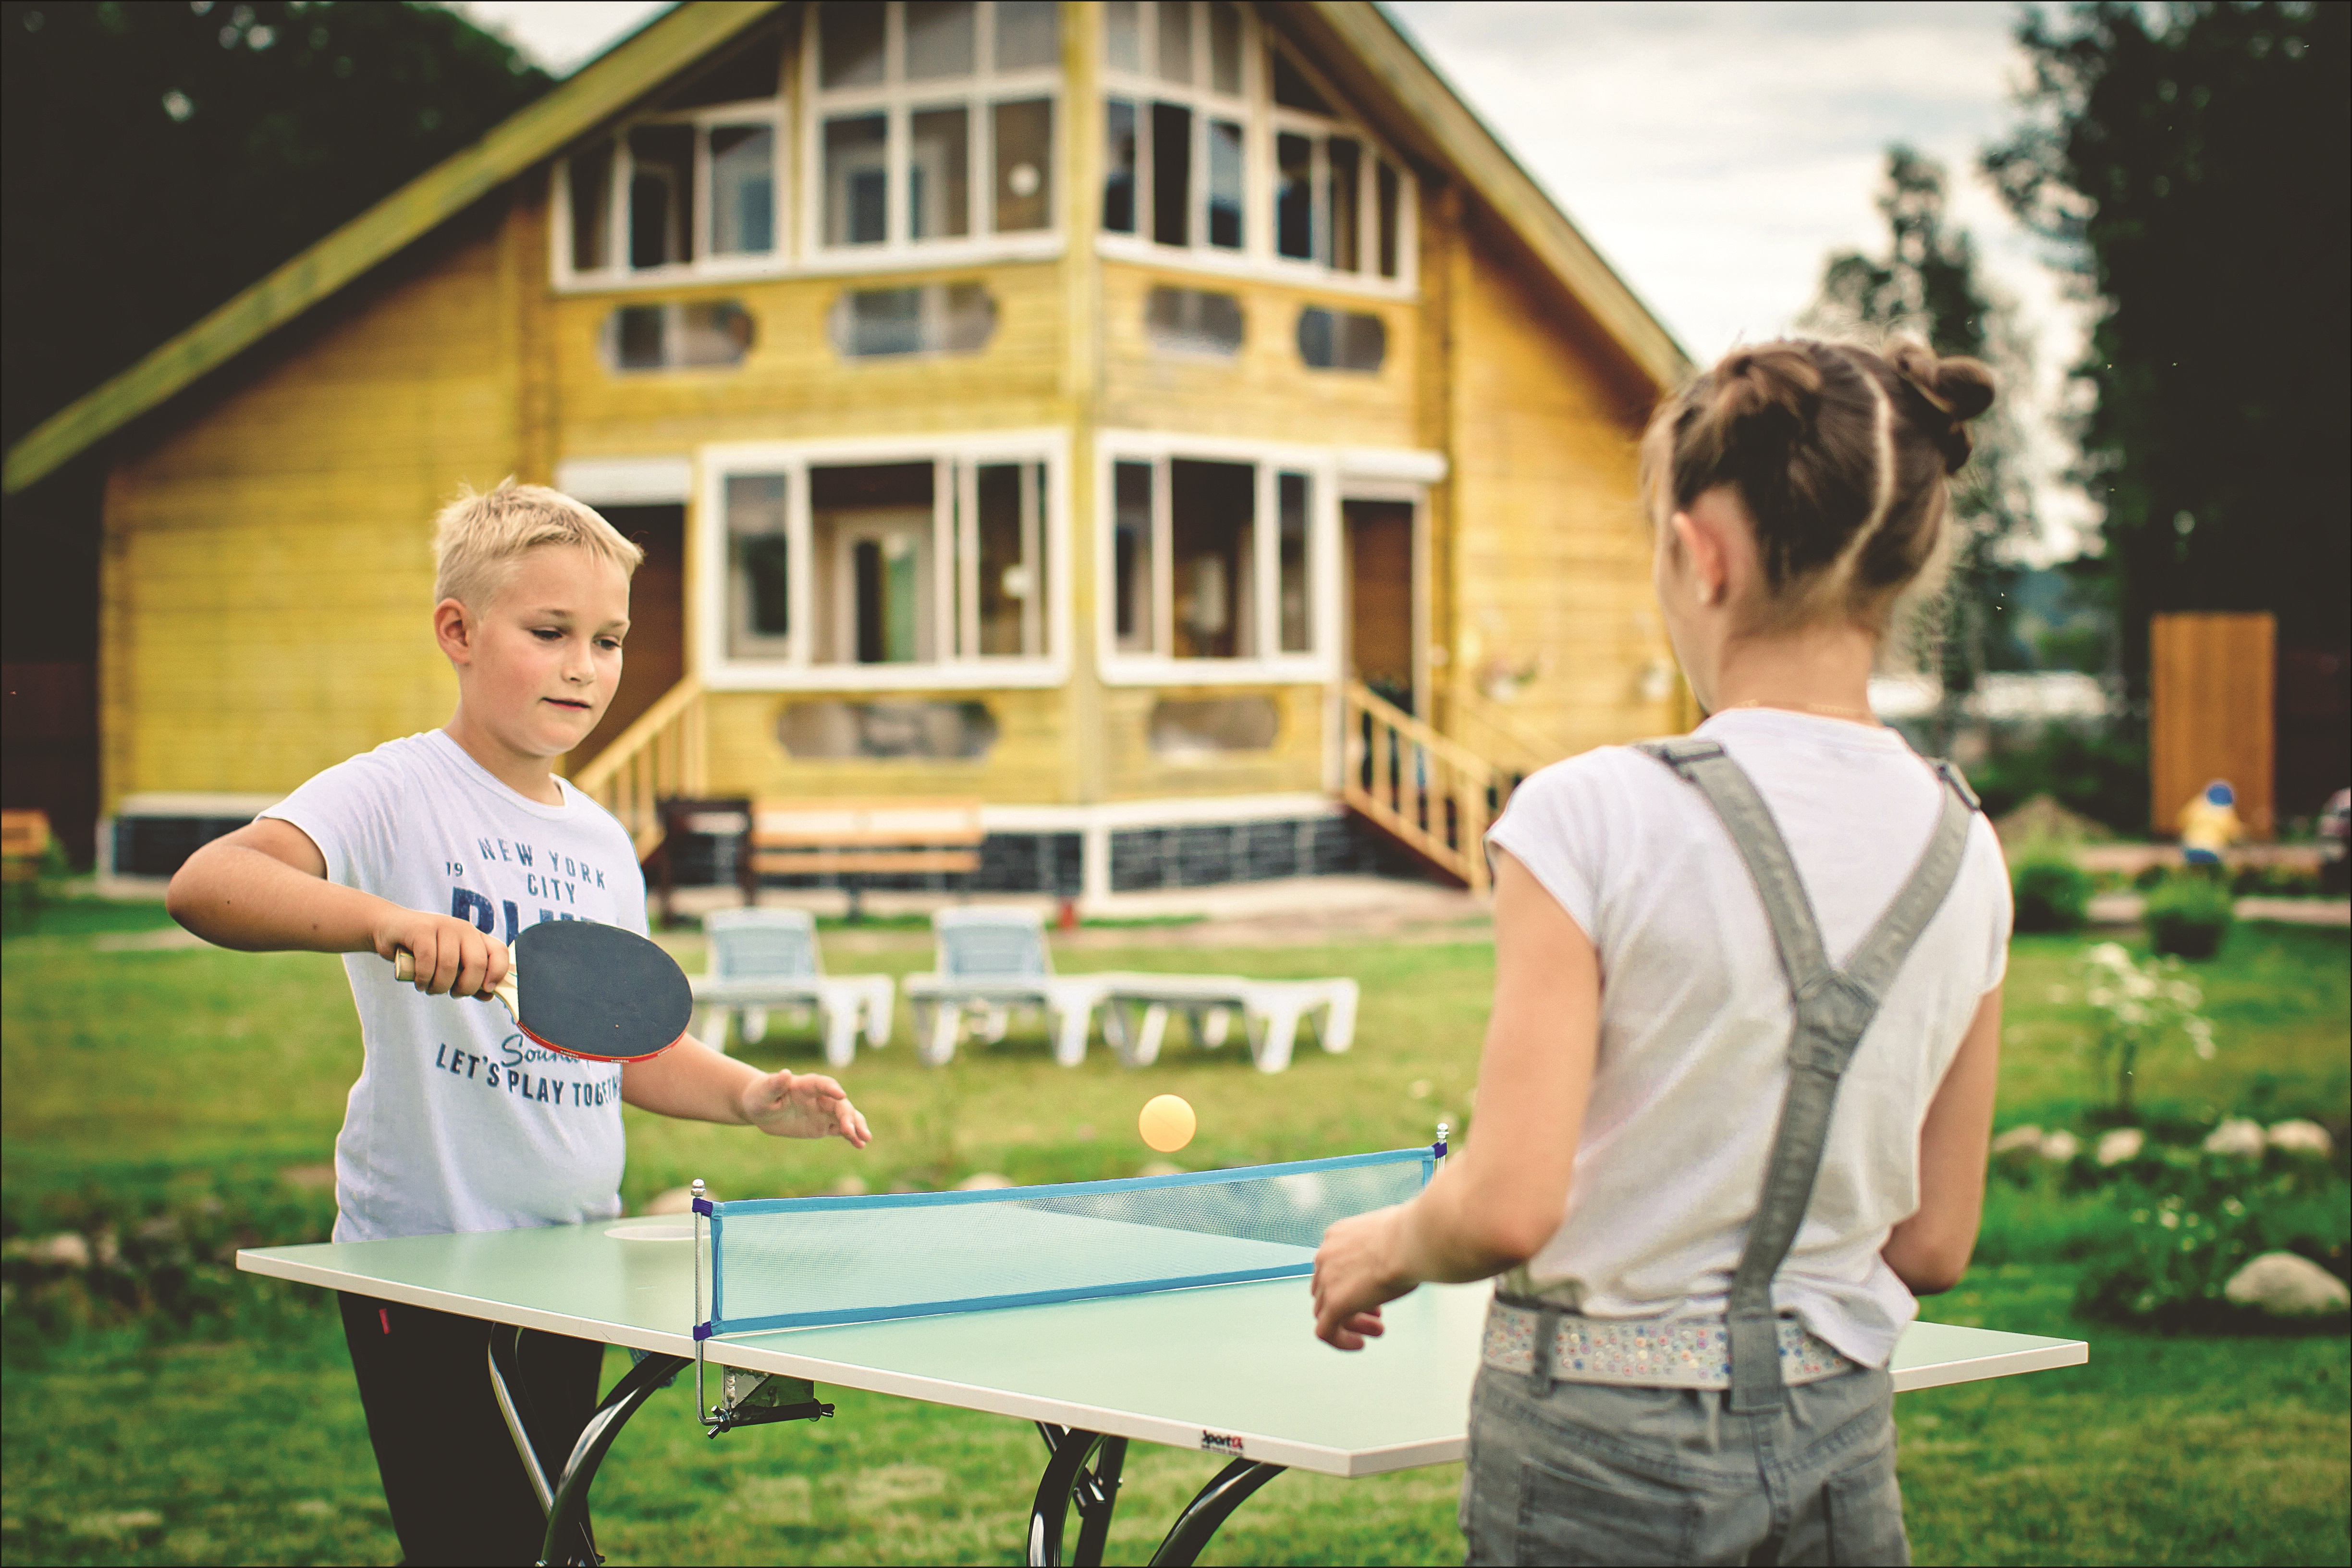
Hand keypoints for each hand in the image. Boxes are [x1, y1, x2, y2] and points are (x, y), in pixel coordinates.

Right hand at [375, 908, 507, 1001]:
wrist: (389, 929)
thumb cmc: (422, 950)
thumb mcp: (449, 964)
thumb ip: (469, 979)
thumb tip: (489, 995)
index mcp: (475, 937)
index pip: (499, 952)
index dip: (498, 973)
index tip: (486, 989)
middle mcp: (463, 928)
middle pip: (477, 963)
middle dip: (465, 987)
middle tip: (453, 993)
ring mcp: (443, 926)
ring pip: (450, 966)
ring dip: (439, 986)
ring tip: (430, 988)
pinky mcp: (421, 929)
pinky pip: (428, 961)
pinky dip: (424, 978)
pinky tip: (420, 982)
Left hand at [738, 1069, 871, 1147]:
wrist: (762, 1109)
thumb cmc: (760, 1096)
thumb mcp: (763, 1092)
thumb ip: (774, 1084)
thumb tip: (785, 1073)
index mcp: (806, 1085)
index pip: (822, 1084)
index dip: (831, 1088)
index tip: (841, 1094)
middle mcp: (819, 1097)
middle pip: (839, 1104)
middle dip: (847, 1116)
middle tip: (851, 1130)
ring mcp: (824, 1111)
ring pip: (846, 1116)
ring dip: (856, 1125)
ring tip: (865, 1139)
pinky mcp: (824, 1125)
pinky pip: (841, 1129)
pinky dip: (852, 1136)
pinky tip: (860, 1145)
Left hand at [1312, 1204, 1416, 1349]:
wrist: (1411, 1241)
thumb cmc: (1412, 1235)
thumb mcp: (1390, 1232)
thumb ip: (1383, 1244)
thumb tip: (1399, 1250)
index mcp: (1337, 1235)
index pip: (1333, 1265)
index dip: (1352, 1282)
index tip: (1373, 1291)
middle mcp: (1326, 1255)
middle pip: (1327, 1288)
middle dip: (1352, 1302)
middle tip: (1377, 1314)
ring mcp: (1327, 1280)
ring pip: (1326, 1310)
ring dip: (1352, 1322)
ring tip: (1377, 1330)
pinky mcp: (1335, 1303)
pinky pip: (1326, 1331)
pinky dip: (1340, 1340)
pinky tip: (1360, 1344)